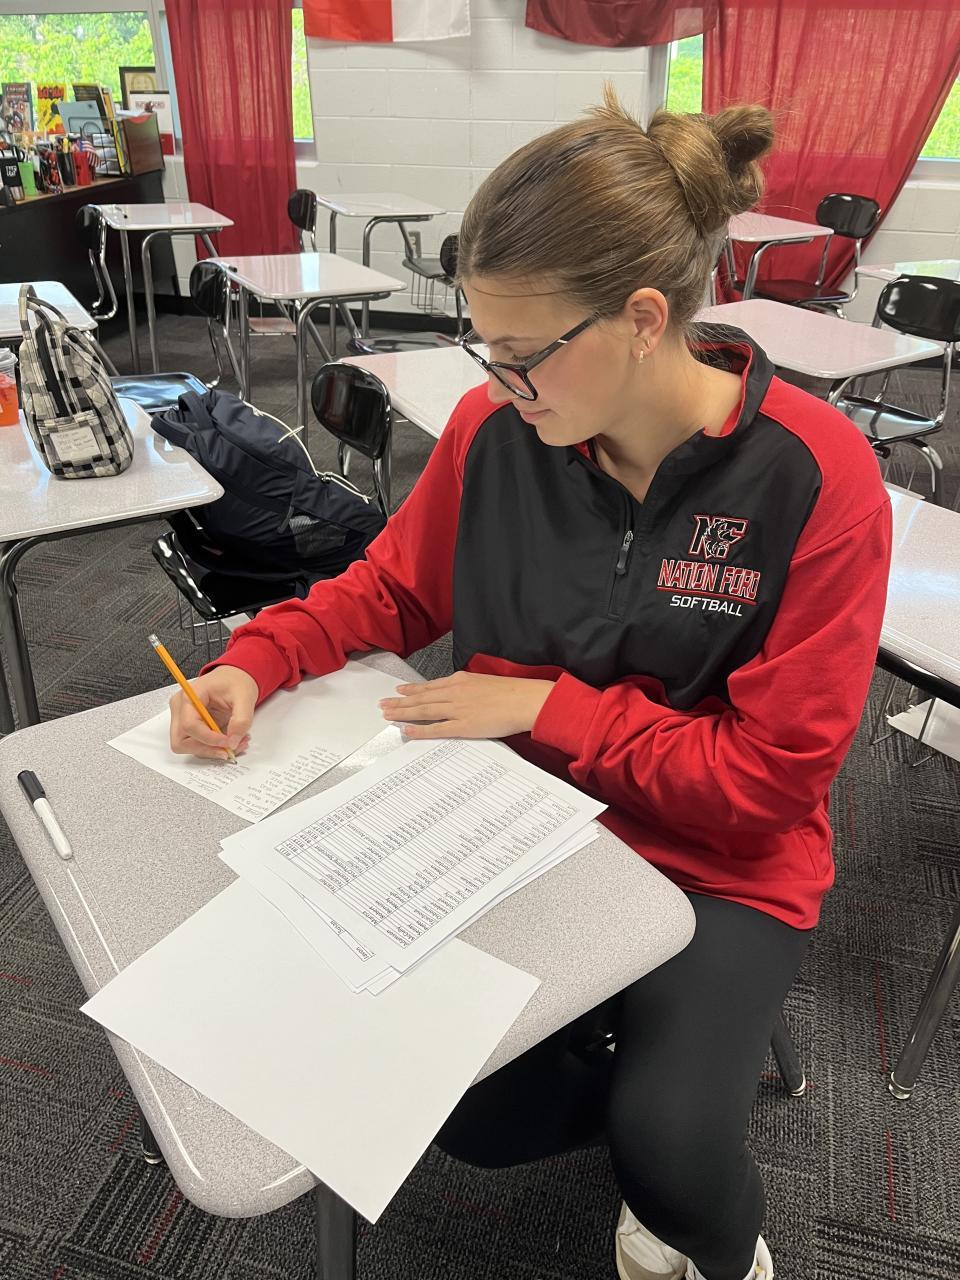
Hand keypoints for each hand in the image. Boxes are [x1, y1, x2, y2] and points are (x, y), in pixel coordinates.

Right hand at [168, 665, 259, 760]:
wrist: (235, 678)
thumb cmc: (235, 681)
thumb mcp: (245, 697)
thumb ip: (241, 720)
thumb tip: (233, 742)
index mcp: (190, 696)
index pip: (189, 725)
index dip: (209, 739)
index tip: (228, 742)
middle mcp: (181, 708)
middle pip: (181, 741)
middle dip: (205, 749)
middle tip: (228, 750)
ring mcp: (183, 718)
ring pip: (187, 746)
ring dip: (210, 751)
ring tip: (234, 743)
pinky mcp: (190, 726)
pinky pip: (196, 744)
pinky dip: (212, 748)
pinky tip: (230, 740)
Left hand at [379, 672, 553, 739]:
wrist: (525, 699)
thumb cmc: (511, 692)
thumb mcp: (485, 681)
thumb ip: (468, 687)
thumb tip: (459, 691)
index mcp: (460, 680)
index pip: (429, 686)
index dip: (412, 689)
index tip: (399, 691)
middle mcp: (454, 693)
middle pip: (420, 698)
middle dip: (399, 701)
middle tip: (383, 704)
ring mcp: (457, 709)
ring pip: (423, 711)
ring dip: (402, 713)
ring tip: (387, 715)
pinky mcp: (463, 726)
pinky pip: (436, 728)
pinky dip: (419, 729)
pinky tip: (406, 730)